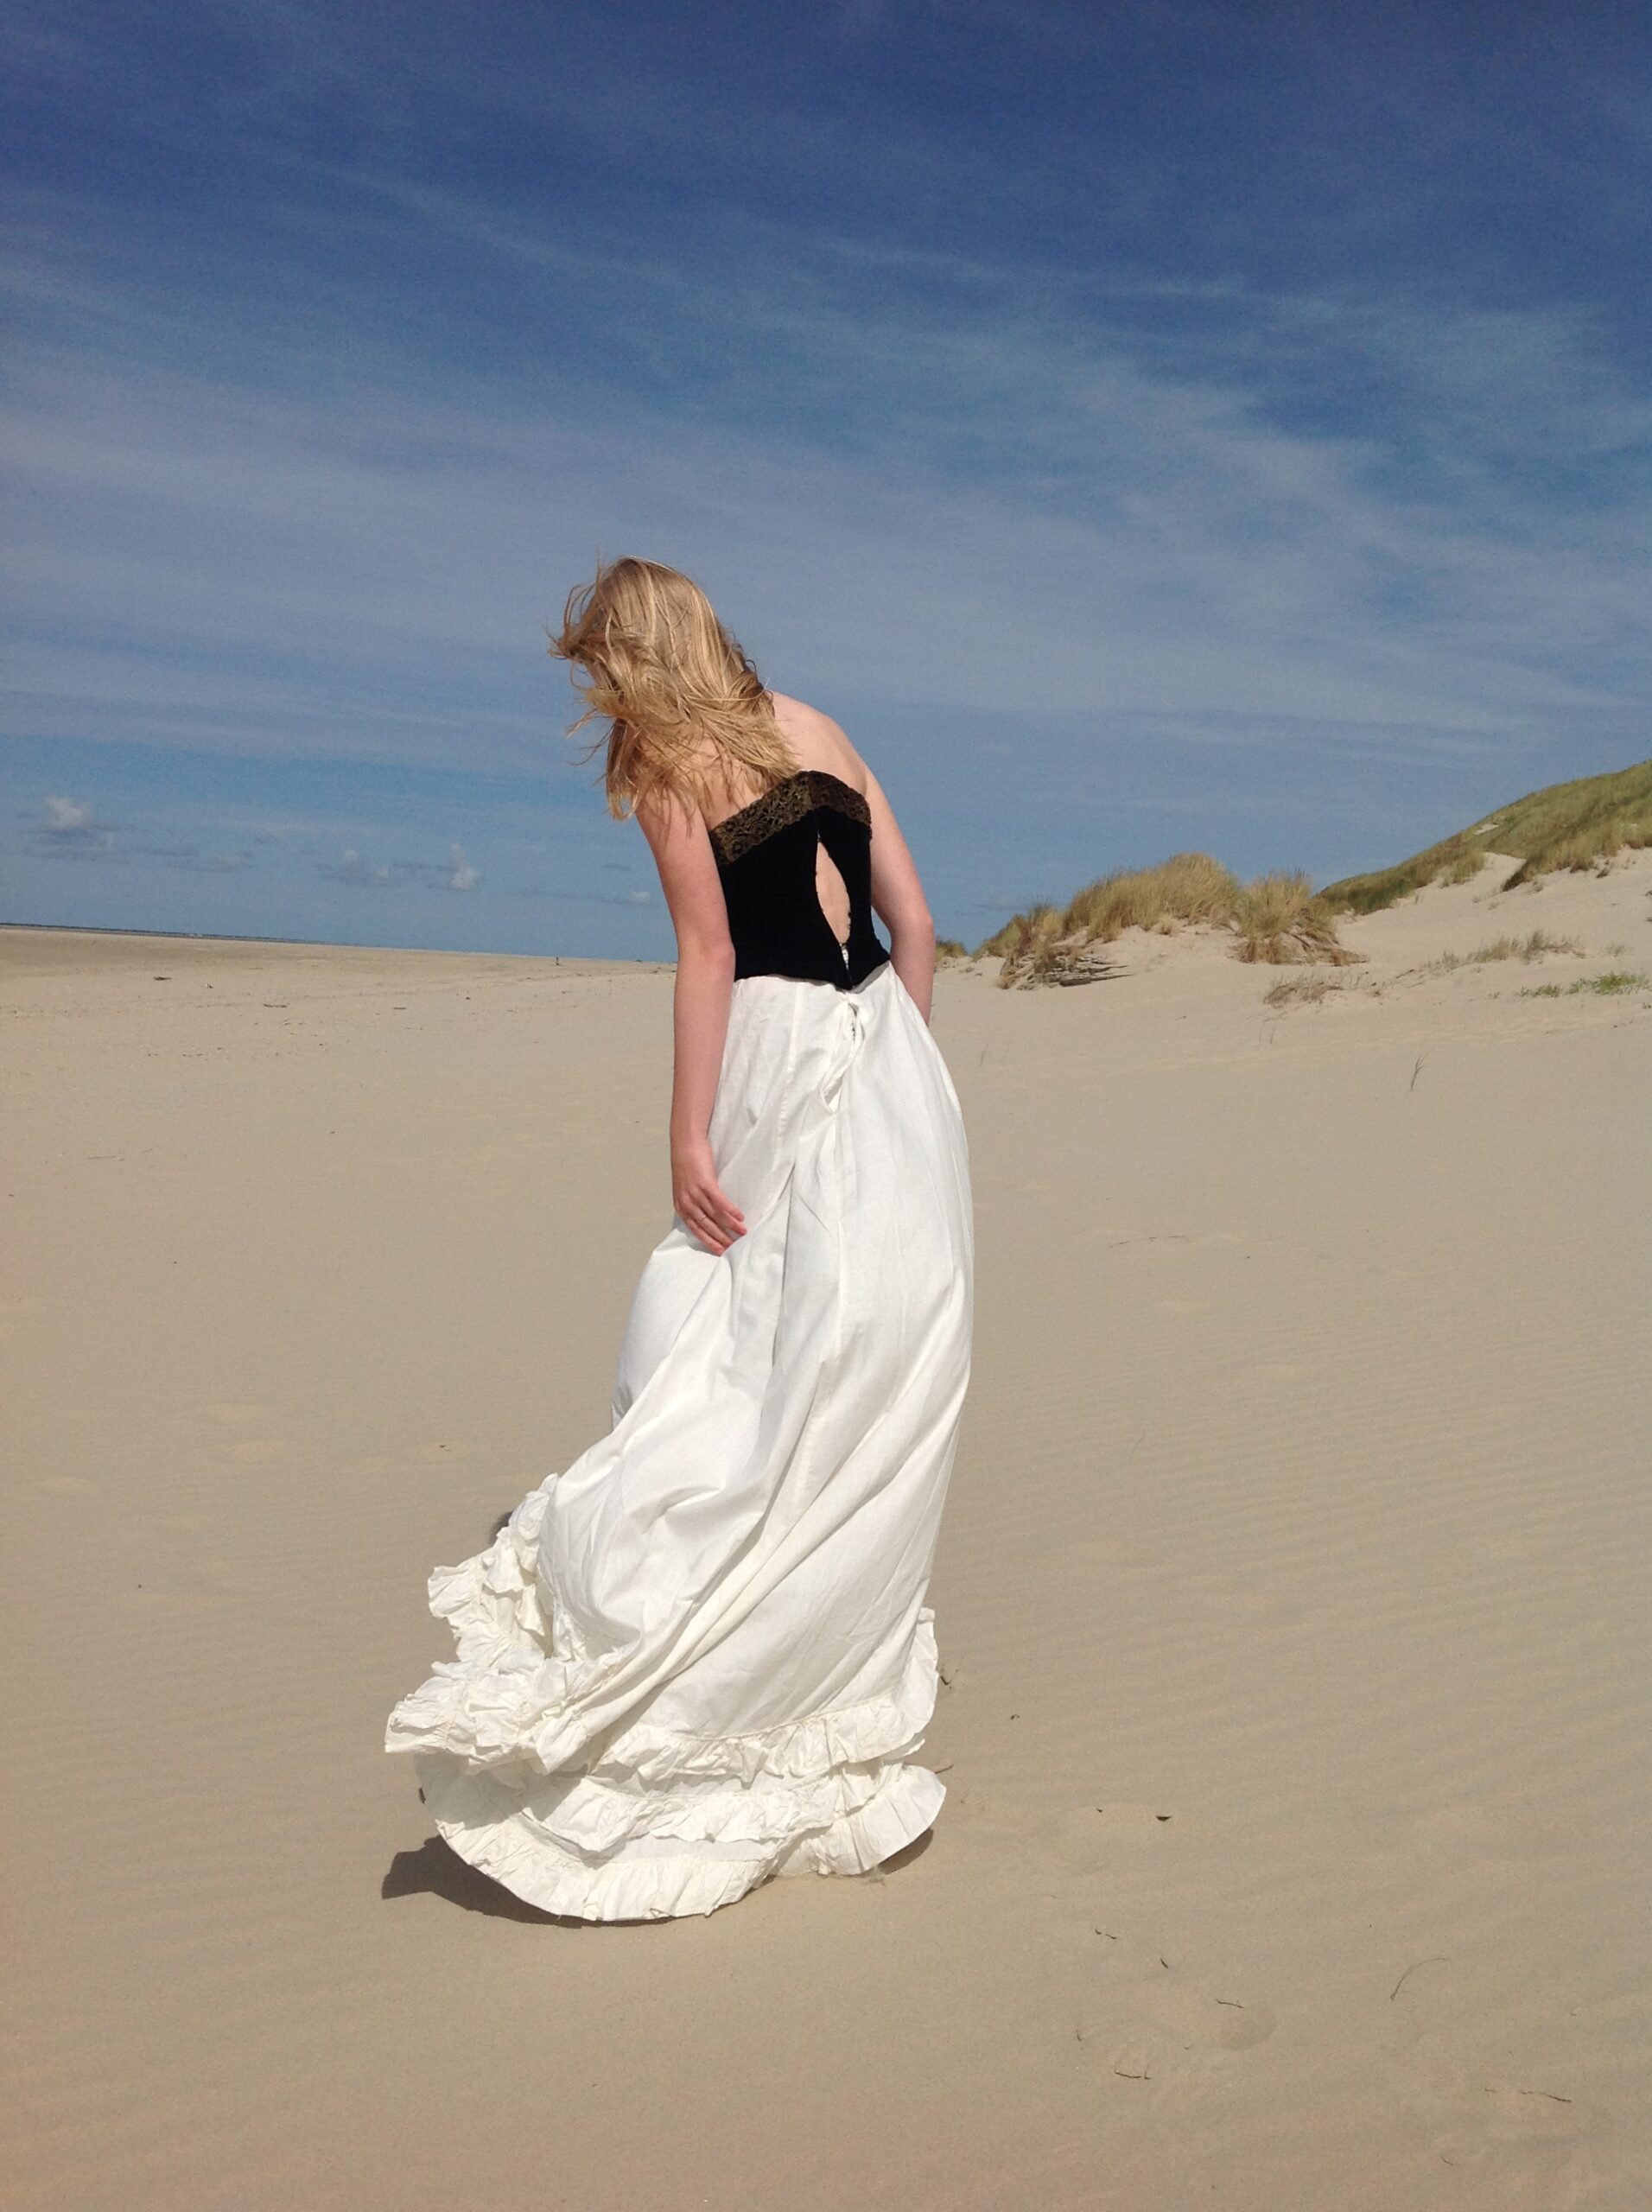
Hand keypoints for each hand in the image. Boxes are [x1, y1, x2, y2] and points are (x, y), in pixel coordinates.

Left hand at [671, 1133, 745, 1253]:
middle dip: (721, 1239)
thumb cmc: (686, 1163)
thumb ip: (692, 1202)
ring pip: (715, 1216)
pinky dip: (731, 1211)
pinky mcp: (705, 1184)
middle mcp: (687, 1203)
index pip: (696, 1230)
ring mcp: (696, 1194)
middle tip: (734, 1248)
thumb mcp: (685, 1187)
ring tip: (743, 1234)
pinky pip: (720, 1202)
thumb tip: (705, 1215)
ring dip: (730, 1227)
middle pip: (706, 1226)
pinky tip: (740, 1217)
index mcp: (681, 1206)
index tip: (720, 1251)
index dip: (709, 1241)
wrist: (685, 1142)